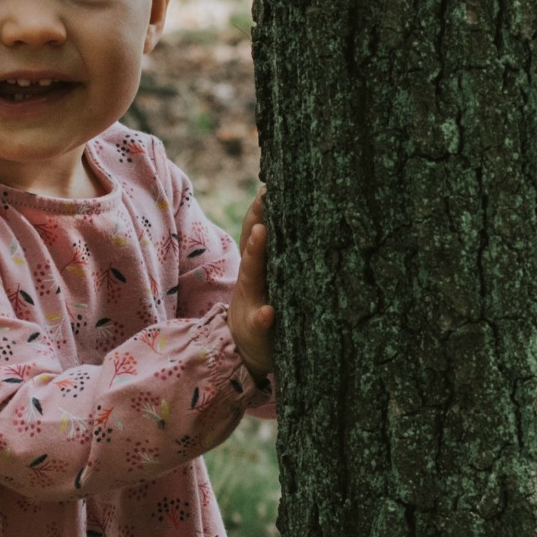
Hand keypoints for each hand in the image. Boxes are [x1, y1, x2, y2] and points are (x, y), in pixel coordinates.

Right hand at [229, 190, 273, 384]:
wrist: (246, 351)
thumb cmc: (266, 308)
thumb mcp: (270, 280)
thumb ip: (277, 253)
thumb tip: (290, 215)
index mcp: (260, 265)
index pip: (258, 230)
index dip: (262, 209)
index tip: (271, 185)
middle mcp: (253, 278)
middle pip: (252, 244)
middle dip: (257, 220)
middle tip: (266, 197)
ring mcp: (252, 300)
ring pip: (252, 275)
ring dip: (255, 256)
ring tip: (260, 236)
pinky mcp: (256, 328)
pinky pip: (259, 322)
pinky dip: (262, 316)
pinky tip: (268, 312)